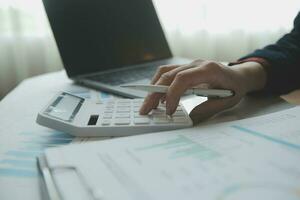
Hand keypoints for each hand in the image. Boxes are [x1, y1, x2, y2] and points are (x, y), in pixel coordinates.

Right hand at [139, 59, 265, 123]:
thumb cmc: (235, 89)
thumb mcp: (226, 103)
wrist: (239, 76)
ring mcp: (190, 64)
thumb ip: (206, 110)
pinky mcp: (186, 67)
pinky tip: (157, 97)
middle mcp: (197, 63)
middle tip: (145, 110)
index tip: (168, 111)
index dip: (171, 94)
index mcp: (209, 70)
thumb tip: (187, 119)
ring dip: (153, 88)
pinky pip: (168, 72)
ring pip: (165, 72)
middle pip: (168, 75)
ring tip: (148, 104)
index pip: (182, 79)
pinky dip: (159, 84)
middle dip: (154, 93)